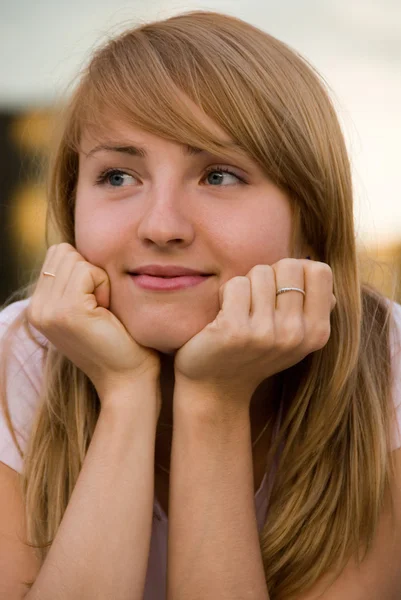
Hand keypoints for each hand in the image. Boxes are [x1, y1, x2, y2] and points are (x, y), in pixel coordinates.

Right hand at [27, 243, 159, 402]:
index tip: (98, 302)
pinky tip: (107, 312)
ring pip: (75, 259)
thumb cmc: (119, 342)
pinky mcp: (67, 311)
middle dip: (90, 270)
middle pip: (63, 251)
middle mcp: (36, 309)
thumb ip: (75, 281)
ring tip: (104, 310)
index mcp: (38, 307)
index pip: (57, 254)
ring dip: (99, 279)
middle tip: (102, 305)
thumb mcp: (88, 307)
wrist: (127, 379)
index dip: (85, 268)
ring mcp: (48, 311)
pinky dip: (105, 285)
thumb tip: (78, 249)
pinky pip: (88, 271)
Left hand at [174, 258, 335, 412]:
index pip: (320, 271)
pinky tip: (223, 315)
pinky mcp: (235, 331)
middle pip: (289, 266)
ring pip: (260, 272)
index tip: (281, 291)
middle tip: (257, 299)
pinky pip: (236, 284)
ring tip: (240, 310)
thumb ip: (313, 306)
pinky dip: (225, 293)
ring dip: (246, 285)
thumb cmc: (255, 352)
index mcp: (317, 333)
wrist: (217, 387)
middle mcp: (296, 334)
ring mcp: (266, 334)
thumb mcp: (295, 336)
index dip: (297, 272)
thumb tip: (318, 270)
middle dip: (270, 275)